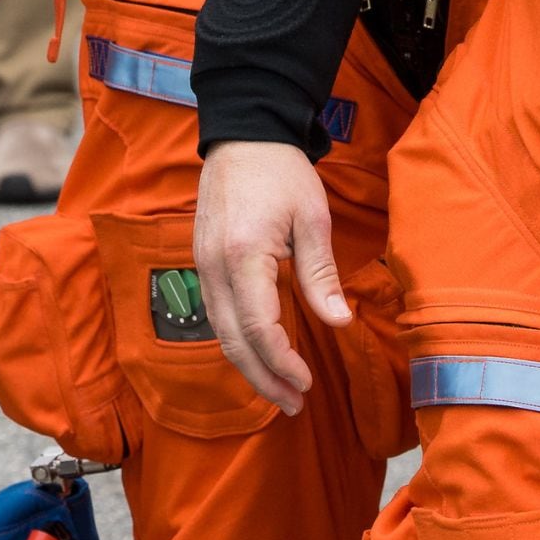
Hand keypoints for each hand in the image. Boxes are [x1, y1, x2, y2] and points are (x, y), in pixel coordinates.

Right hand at [197, 140, 350, 411]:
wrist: (244, 135)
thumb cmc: (282, 173)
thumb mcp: (312, 218)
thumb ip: (320, 275)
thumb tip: (338, 323)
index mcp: (244, 256)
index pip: (259, 328)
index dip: (282, 363)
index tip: (306, 383)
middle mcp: (214, 268)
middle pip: (234, 342)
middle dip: (263, 379)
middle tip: (293, 404)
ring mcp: (202, 267)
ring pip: (221, 334)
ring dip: (249, 367)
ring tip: (280, 390)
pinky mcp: (201, 263)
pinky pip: (217, 315)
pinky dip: (237, 342)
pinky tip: (259, 354)